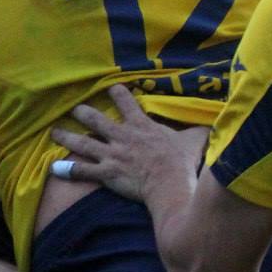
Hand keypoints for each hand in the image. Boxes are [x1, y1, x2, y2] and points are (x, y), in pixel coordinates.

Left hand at [48, 85, 209, 204]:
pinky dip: (68, 170)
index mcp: (141, 126)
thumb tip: (216, 124)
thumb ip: (199, 130)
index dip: (117, 93)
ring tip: (54, 132)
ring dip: (66, 137)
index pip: (127, 102)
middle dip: (82, 112)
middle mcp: (122, 136)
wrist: (169, 183)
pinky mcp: (106, 173)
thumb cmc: (182, 162)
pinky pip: (83, 171)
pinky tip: (54, 169)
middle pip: (96, 119)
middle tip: (74, 109)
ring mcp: (111, 154)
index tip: (110, 88)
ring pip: (83, 142)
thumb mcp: (195, 140)